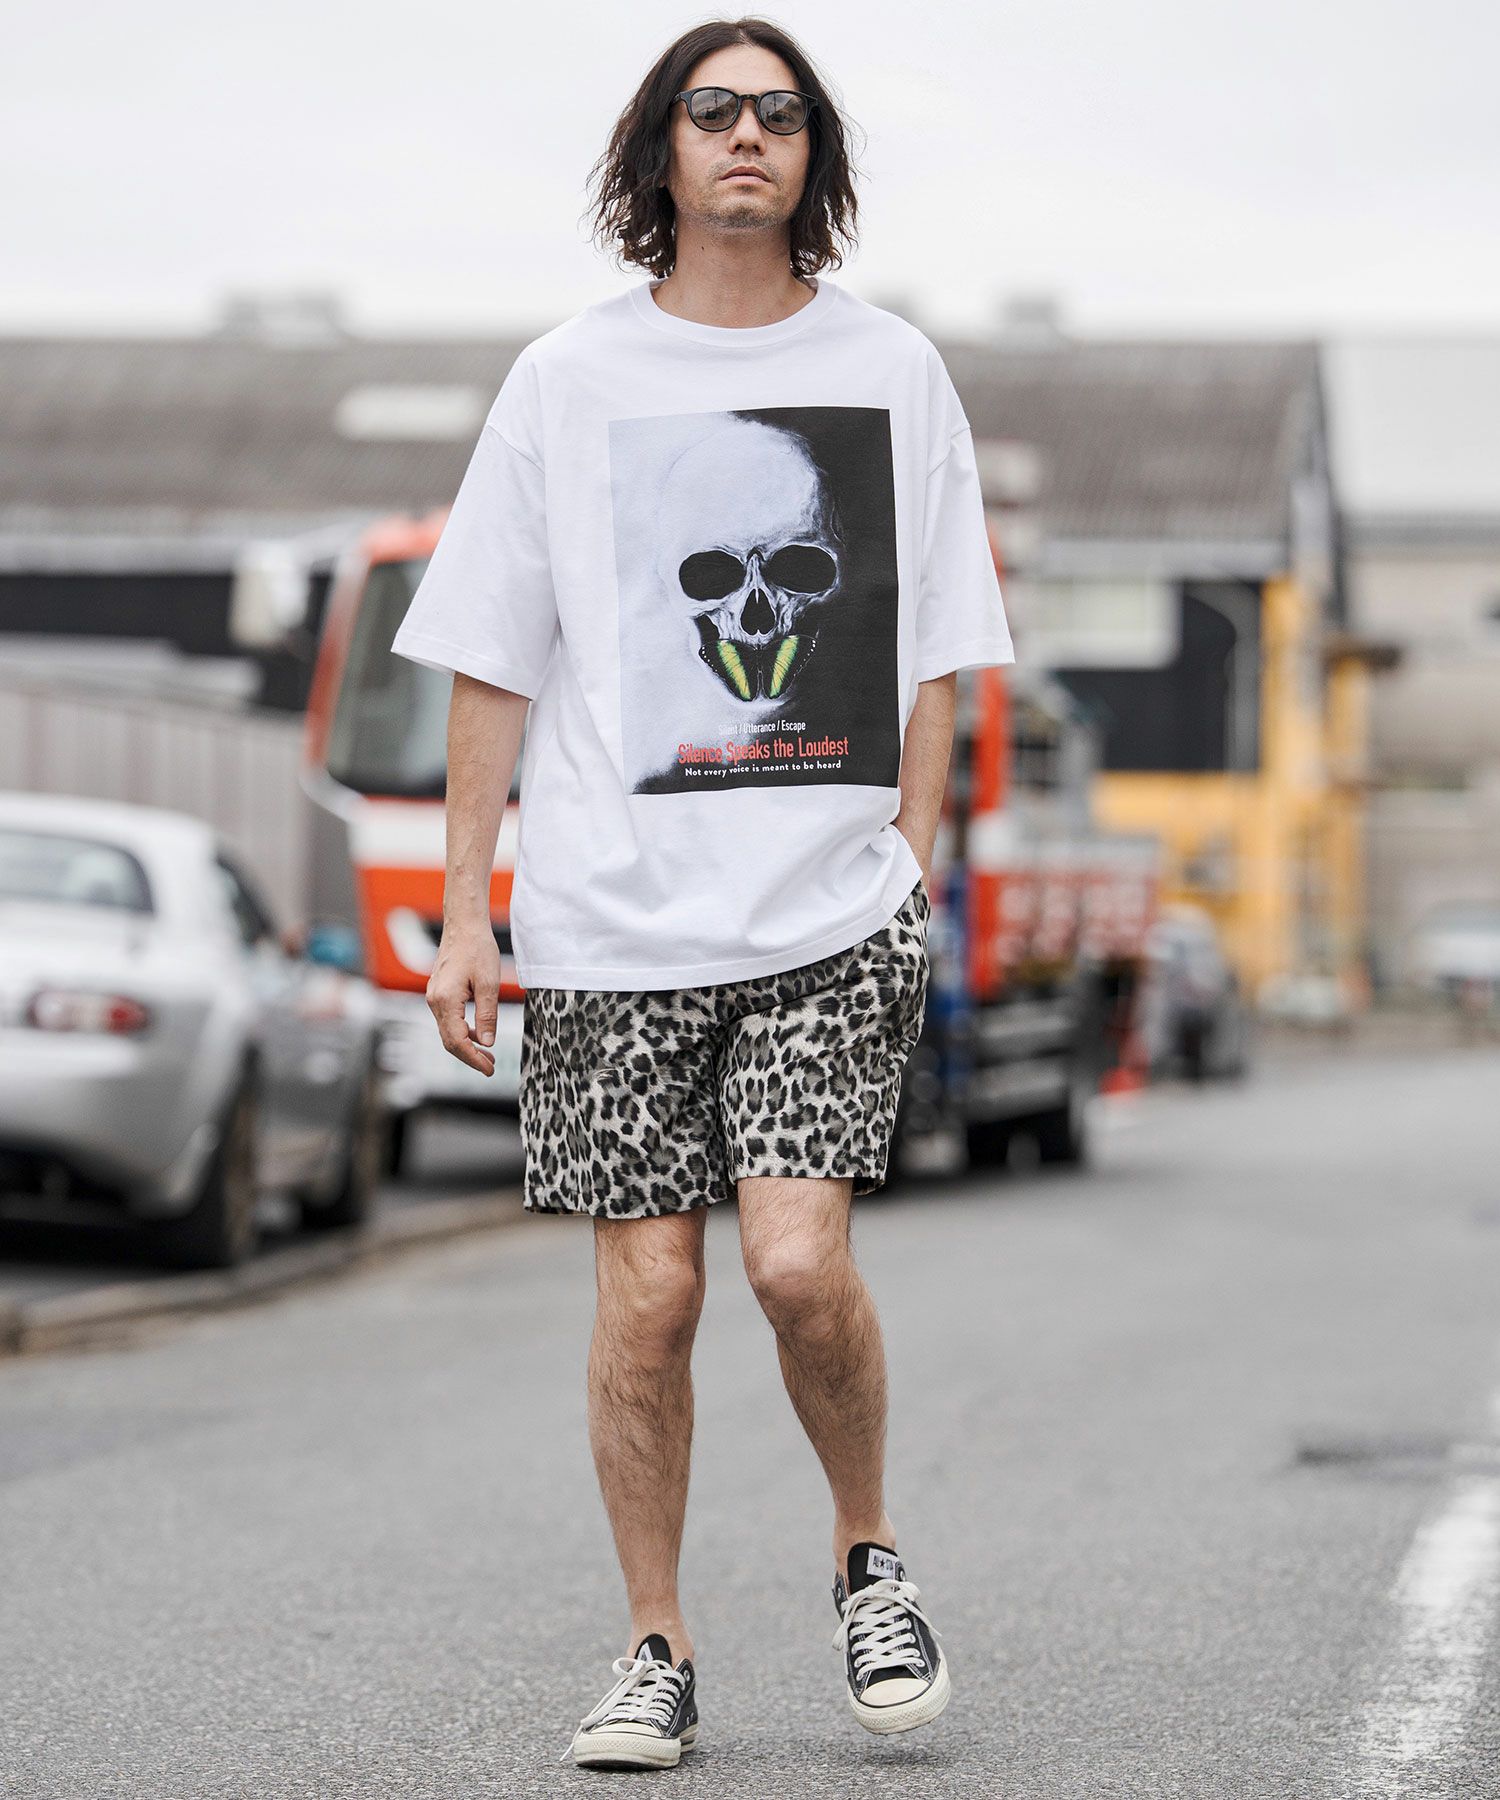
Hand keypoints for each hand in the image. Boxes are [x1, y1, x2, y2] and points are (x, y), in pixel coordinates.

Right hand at [426, 921, 501, 1075]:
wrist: (463, 925)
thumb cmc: (478, 949)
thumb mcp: (489, 983)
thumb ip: (487, 1015)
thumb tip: (487, 1042)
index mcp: (446, 1000)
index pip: (457, 1041)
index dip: (473, 1059)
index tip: (490, 1069)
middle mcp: (434, 1001)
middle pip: (449, 1041)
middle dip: (470, 1057)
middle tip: (491, 1066)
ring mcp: (434, 997)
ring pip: (447, 1031)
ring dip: (466, 1045)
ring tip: (488, 1055)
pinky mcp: (438, 993)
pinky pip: (447, 1019)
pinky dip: (462, 1031)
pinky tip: (478, 1034)